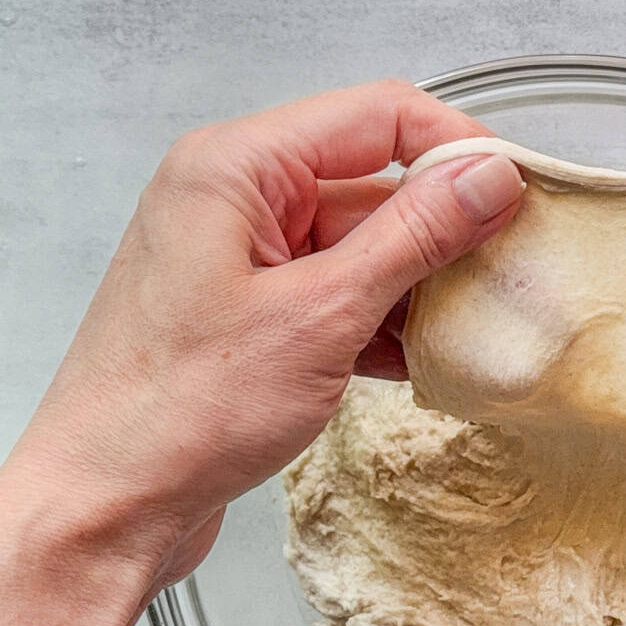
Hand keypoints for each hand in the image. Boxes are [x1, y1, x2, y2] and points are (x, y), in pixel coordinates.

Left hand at [3, 80, 522, 590]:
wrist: (107, 508)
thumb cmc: (175, 416)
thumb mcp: (320, 317)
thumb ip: (413, 237)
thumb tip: (487, 177)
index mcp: (235, 168)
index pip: (378, 116)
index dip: (457, 148)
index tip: (518, 196)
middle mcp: (234, 199)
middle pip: (375, 184)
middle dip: (446, 235)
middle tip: (510, 280)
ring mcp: (242, 259)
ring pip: (364, 247)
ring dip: (418, 291)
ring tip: (468, 335)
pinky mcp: (252, 313)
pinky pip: (339, 295)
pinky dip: (383, 326)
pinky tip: (419, 365)